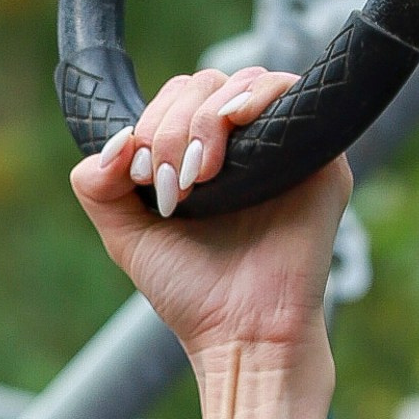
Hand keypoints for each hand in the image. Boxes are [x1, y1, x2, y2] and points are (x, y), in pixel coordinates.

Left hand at [70, 67, 348, 377]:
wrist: (243, 335)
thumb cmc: (193, 295)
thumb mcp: (127, 239)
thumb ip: (98, 187)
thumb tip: (115, 141)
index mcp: (203, 158)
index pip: (176, 98)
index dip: (153, 124)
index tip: (145, 179)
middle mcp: (244, 147)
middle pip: (204, 84)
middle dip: (173, 126)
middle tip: (171, 184)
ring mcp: (283, 147)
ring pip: (241, 82)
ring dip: (205, 119)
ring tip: (199, 176)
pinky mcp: (321, 155)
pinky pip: (290, 90)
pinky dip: (255, 96)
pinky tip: (233, 124)